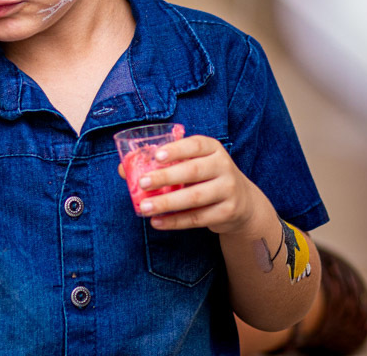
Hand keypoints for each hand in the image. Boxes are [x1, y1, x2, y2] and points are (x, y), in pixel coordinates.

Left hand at [131, 135, 261, 234]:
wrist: (242, 202)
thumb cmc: (207, 178)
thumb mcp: (193, 164)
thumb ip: (164, 164)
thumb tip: (124, 169)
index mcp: (213, 149)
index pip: (196, 145)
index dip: (176, 150)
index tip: (157, 156)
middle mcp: (224, 166)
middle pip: (193, 171)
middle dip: (166, 177)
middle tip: (143, 183)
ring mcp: (228, 190)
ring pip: (194, 197)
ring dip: (167, 203)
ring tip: (145, 207)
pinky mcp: (227, 212)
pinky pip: (197, 218)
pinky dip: (175, 221)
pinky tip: (158, 222)